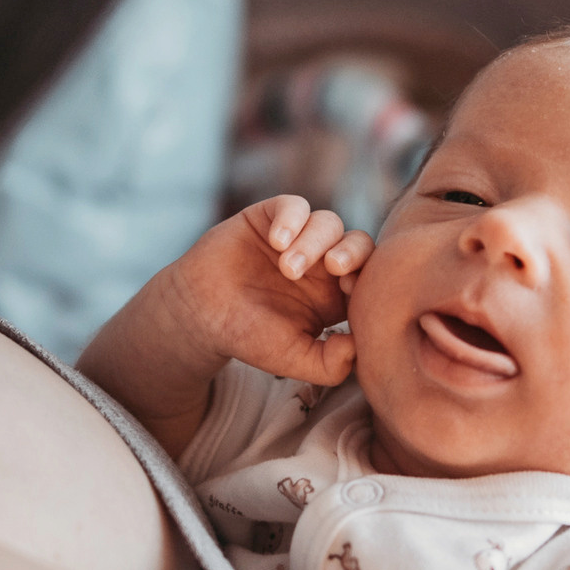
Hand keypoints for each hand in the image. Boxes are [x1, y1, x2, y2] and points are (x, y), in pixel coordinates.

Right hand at [165, 196, 375, 388]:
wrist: (199, 315)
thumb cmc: (248, 337)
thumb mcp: (293, 359)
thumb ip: (330, 364)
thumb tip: (358, 346)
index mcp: (336, 294)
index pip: (370, 275)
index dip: (369, 276)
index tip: (349, 291)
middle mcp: (321, 263)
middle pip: (357, 242)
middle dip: (352, 251)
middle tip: (334, 268)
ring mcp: (297, 237)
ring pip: (327, 222)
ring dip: (313, 242)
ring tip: (287, 268)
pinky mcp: (270, 217)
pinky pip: (294, 205)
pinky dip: (292, 218)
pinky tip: (277, 241)